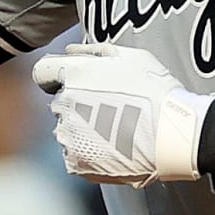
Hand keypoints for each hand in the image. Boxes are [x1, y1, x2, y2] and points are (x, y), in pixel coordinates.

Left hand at [32, 43, 210, 185]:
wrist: (172, 134)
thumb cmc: (156, 90)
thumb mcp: (130, 56)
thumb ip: (93, 52)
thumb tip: (68, 52)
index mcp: (73, 74)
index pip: (42, 72)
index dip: (57, 76)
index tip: (74, 83)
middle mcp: (63, 104)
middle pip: (60, 103)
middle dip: (78, 104)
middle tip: (111, 109)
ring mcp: (68, 136)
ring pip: (68, 130)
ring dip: (84, 129)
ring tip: (117, 130)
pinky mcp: (76, 162)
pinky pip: (75, 154)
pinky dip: (90, 152)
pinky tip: (115, 147)